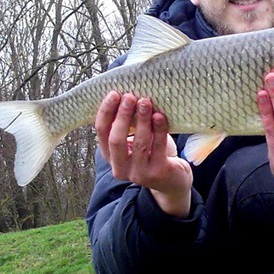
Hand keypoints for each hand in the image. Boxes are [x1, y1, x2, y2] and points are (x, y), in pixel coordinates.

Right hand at [95, 92, 192, 217]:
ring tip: (145, 102)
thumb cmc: (151, 154)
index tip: (114, 94)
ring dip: (141, 120)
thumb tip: (127, 93)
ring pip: (138, 143)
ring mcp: (139, 173)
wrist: (172, 181)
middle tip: (130, 96)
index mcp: (110, 157)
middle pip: (116, 140)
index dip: (105, 113)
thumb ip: (128, 124)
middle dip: (122, 116)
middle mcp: (121, 168)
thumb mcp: (135, 140)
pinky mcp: (158, 173)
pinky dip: (158, 129)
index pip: (102, 133)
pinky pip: (158, 147)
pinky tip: (159, 116)